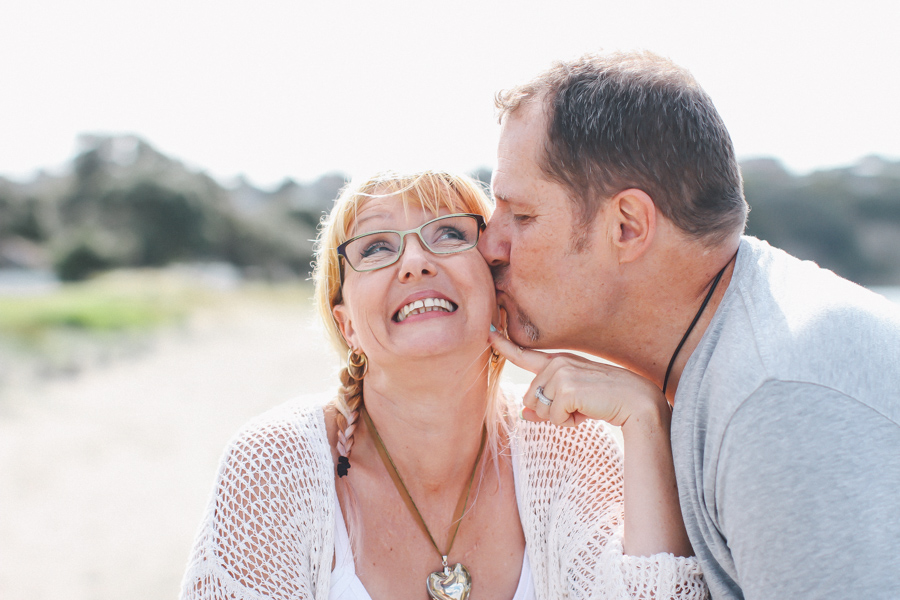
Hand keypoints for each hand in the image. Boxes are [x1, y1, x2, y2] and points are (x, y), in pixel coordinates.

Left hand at [489, 330, 667, 428]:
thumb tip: (524, 414)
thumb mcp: (573, 404)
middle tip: (579, 407)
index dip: (504, 345)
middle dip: (551, 411)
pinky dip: (569, 422)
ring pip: (541, 408)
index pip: (525, 354)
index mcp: (560, 362)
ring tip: (585, 408)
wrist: (638, 403)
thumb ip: (546, 407)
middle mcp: (559, 362)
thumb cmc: (606, 402)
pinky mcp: (567, 387)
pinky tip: (587, 412)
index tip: (488, 332)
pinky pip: (553, 416)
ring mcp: (562, 372)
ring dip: (560, 417)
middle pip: (531, 398)